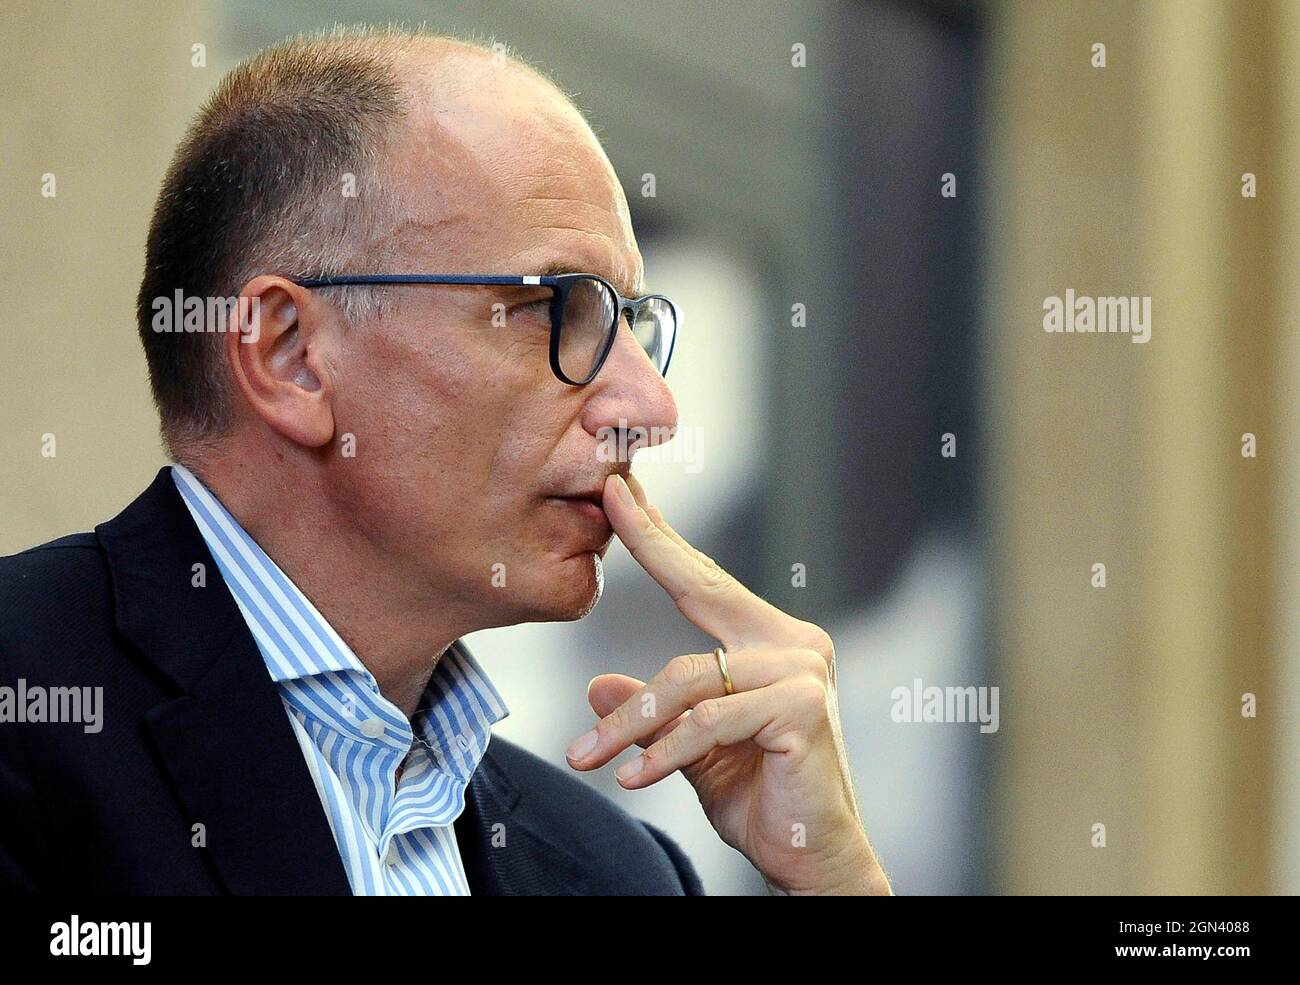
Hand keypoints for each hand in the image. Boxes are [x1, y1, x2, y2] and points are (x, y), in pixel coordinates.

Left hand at [564, 471, 891, 895]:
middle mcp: (793, 644)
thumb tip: (598, 685)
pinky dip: (663, 753)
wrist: (815, 862)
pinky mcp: (801, 709)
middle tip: (605, 504)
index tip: (622, 492)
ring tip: (587, 755)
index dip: (662, 536)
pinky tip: (634, 779)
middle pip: (703, 589)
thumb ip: (654, 714)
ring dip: (628, 722)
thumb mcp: (691, 751)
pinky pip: (707, 722)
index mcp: (771, 643)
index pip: (706, 582)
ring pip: (687, 678)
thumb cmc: (762, 801)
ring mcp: (802, 672)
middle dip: (651, 541)